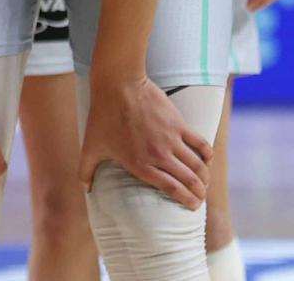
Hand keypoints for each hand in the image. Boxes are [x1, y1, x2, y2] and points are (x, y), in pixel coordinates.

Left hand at [79, 75, 212, 208]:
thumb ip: (85, 172)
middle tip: (200, 198)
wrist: (118, 86)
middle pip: (189, 180)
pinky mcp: (178, 123)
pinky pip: (200, 143)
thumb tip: (85, 189)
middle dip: (199, 193)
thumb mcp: (90, 147)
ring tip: (205, 183)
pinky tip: (208, 160)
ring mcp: (171, 139)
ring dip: (205, 177)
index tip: (192, 206)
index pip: (172, 189)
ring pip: (197, 165)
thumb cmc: (103, 116)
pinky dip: (208, 154)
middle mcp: (159, 155)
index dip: (186, 200)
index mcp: (141, 165)